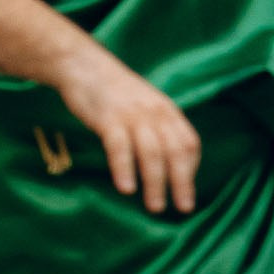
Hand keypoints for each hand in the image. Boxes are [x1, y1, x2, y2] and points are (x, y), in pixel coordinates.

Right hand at [51, 45, 201, 213]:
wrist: (82, 65)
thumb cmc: (114, 92)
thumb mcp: (145, 104)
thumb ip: (158, 128)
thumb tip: (169, 164)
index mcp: (166, 110)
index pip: (189, 142)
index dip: (191, 170)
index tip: (185, 192)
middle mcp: (154, 112)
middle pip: (175, 150)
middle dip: (181, 182)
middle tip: (182, 208)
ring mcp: (131, 115)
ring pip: (151, 153)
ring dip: (155, 183)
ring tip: (155, 206)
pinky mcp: (108, 118)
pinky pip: (119, 147)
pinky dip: (124, 169)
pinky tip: (126, 189)